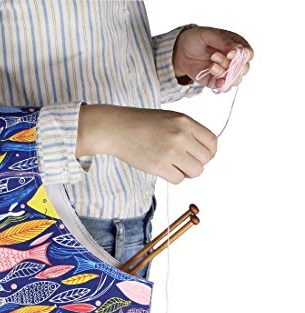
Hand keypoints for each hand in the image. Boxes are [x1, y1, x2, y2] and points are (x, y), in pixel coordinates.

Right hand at [76, 104, 216, 184]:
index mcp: (185, 121)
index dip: (208, 152)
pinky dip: (173, 177)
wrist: (116, 128)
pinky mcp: (159, 166)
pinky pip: (178, 179)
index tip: (199, 156)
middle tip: (183, 163)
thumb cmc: (139, 123)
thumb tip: (200, 151)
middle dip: (196, 164)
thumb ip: (186, 130)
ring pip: (195, 172)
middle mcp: (181, 135)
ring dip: (186, 172)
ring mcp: (171, 151)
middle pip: (205, 160)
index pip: (212, 142)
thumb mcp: (169, 117)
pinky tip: (163, 169)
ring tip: (173, 166)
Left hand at [173, 26, 253, 91]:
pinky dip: (222, 86)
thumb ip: (223, 42)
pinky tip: (217, 82)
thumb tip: (236, 51)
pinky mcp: (215, 81)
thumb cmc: (197, 38)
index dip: (243, 56)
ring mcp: (225, 72)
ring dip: (224, 74)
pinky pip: (224, 88)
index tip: (230, 53)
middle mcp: (234, 60)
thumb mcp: (209, 35)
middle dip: (231, 65)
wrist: (181, 50)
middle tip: (214, 56)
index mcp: (237, 45)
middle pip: (244, 69)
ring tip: (211, 66)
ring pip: (235, 80)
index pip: (248, 54)